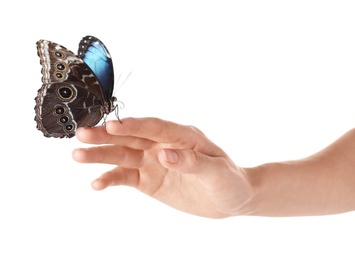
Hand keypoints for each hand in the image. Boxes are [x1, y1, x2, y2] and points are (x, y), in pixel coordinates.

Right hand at [72, 117, 252, 217]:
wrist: (229, 199)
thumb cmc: (228, 179)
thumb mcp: (217, 171)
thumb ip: (191, 162)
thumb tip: (165, 155)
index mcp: (182, 135)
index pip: (154, 127)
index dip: (133, 125)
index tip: (112, 126)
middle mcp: (162, 145)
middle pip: (131, 137)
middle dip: (107, 136)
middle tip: (83, 134)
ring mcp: (153, 162)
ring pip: (123, 155)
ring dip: (101, 155)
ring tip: (78, 155)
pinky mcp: (149, 179)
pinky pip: (126, 177)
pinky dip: (111, 179)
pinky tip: (97, 183)